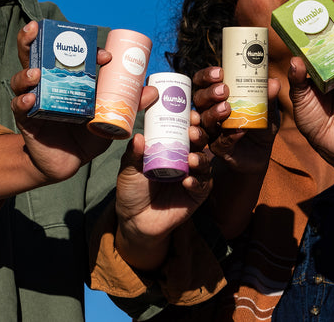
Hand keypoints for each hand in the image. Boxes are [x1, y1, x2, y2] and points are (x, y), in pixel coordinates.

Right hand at [10, 21, 151, 182]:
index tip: (105, 56)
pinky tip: (31, 98)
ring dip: (27, 72)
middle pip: (35, 54)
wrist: (68, 164)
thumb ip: (128, 105)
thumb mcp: (108, 118)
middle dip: (31, 38)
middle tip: (36, 27)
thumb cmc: (86, 136)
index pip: (70, 54)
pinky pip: (20, 106)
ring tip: (37, 72)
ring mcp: (34, 100)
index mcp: (66, 78)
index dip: (86, 49)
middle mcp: (47, 83)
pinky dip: (23, 100)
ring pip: (23, 78)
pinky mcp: (26, 119)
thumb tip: (152, 91)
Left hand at [114, 120, 212, 270]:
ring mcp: (192, 176)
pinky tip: (187, 181)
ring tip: (191, 159)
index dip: (189, 121)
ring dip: (200, 158)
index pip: (184, 130)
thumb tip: (138, 136)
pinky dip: (196, 182)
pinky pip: (202, 186)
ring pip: (204, 163)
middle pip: (199, 143)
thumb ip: (134, 154)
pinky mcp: (196, 195)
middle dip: (199, 135)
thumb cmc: (132, 189)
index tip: (189, 113)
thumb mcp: (129, 169)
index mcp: (171, 148)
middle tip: (192, 131)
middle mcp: (185, 159)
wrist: (134, 220)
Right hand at [192, 66, 278, 175]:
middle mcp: (210, 112)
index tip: (219, 72)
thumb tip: (273, 82)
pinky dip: (229, 135)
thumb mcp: (266, 109)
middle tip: (223, 90)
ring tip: (227, 108)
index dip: (206, 76)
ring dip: (213, 113)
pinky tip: (240, 131)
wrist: (261, 153)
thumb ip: (268, 97)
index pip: (203, 82)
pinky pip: (219, 142)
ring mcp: (213, 131)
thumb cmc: (258, 125)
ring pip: (204, 120)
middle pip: (199, 99)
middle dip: (209, 93)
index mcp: (217, 97)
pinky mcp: (219, 149)